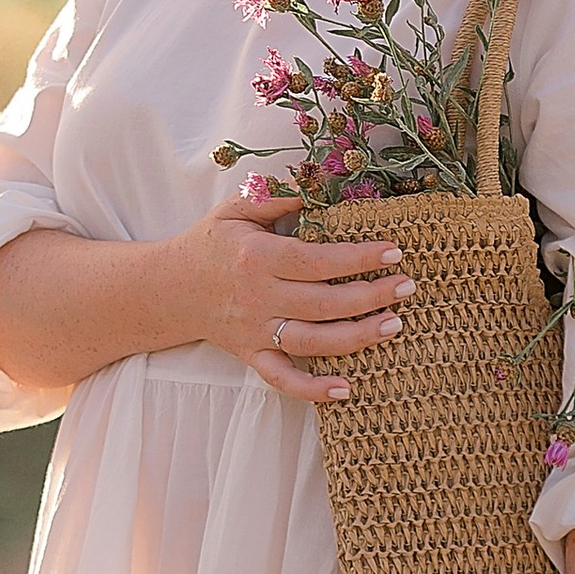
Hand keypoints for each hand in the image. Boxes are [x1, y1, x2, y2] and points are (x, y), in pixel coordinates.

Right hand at [180, 191, 415, 403]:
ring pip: (312, 342)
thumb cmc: (211, 243)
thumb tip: (321, 183)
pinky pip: (283, 379)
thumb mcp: (237, 209)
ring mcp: (255, 332)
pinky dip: (313, 390)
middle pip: (323, 303)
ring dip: (357, 337)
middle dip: (370, 296)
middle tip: (406, 287)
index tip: (393, 252)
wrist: (168, 288)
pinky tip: (347, 389)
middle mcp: (257, 298)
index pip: (316, 260)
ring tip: (394, 325)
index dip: (357, 257)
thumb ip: (278, 197)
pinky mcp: (251, 356)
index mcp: (257, 258)